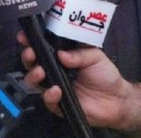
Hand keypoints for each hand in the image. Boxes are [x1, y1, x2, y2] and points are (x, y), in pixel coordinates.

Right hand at [17, 31, 131, 128]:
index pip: (42, 47)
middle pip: (32, 63)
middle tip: (30, 53)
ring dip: (33, 75)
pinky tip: (56, 90)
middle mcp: (54, 71)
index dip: (31, 41)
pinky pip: (47, 100)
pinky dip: (49, 95)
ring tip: (40, 71)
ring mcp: (54, 87)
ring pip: (34, 81)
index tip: (24, 36)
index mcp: (61, 56)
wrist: (117, 100)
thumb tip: (60, 53)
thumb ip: (78, 54)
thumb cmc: (106, 75)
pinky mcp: (58, 104)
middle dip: (27, 57)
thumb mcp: (95, 57)